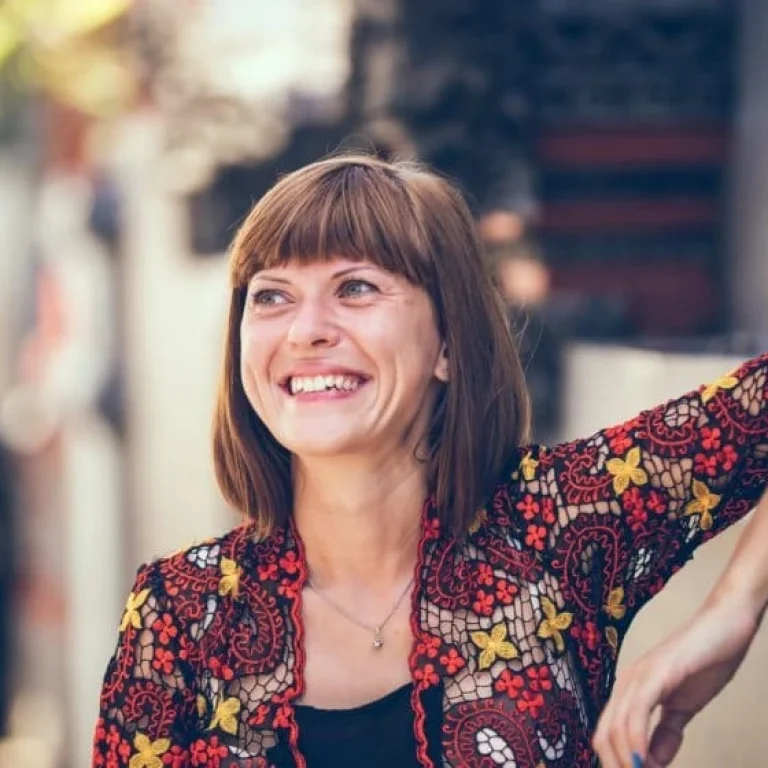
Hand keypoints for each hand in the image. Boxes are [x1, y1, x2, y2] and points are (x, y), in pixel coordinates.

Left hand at [592, 592, 760, 766]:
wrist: (726, 626)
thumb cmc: (705, 661)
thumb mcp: (683, 706)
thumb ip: (667, 731)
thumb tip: (654, 759)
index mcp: (630, 690)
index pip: (606, 734)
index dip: (614, 763)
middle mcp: (627, 681)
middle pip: (603, 735)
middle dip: (616, 767)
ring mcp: (640, 674)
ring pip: (616, 726)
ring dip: (626, 761)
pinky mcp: (659, 670)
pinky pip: (638, 708)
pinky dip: (636, 738)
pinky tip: (643, 759)